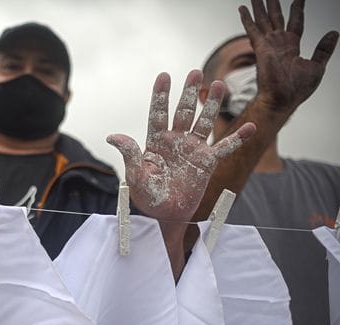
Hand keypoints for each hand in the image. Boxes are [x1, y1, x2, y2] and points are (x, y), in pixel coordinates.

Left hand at [108, 70, 255, 222]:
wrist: (166, 214)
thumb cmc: (148, 197)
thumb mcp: (135, 177)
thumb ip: (130, 155)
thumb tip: (112, 136)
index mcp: (156, 142)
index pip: (158, 114)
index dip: (161, 95)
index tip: (164, 76)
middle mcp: (175, 140)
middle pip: (183, 112)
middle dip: (189, 92)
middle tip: (195, 72)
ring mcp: (193, 149)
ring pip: (204, 122)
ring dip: (211, 105)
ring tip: (219, 84)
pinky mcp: (207, 162)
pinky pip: (224, 148)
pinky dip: (237, 139)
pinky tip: (250, 127)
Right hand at [240, 0, 337, 113]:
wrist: (283, 99)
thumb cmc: (297, 89)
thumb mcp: (317, 66)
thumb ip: (324, 49)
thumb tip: (334, 32)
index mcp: (292, 46)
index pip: (295, 22)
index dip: (297, 9)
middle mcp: (279, 43)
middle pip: (276, 18)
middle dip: (273, 4)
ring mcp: (268, 44)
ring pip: (263, 20)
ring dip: (259, 7)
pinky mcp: (261, 48)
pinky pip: (252, 29)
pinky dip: (247, 19)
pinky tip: (242, 9)